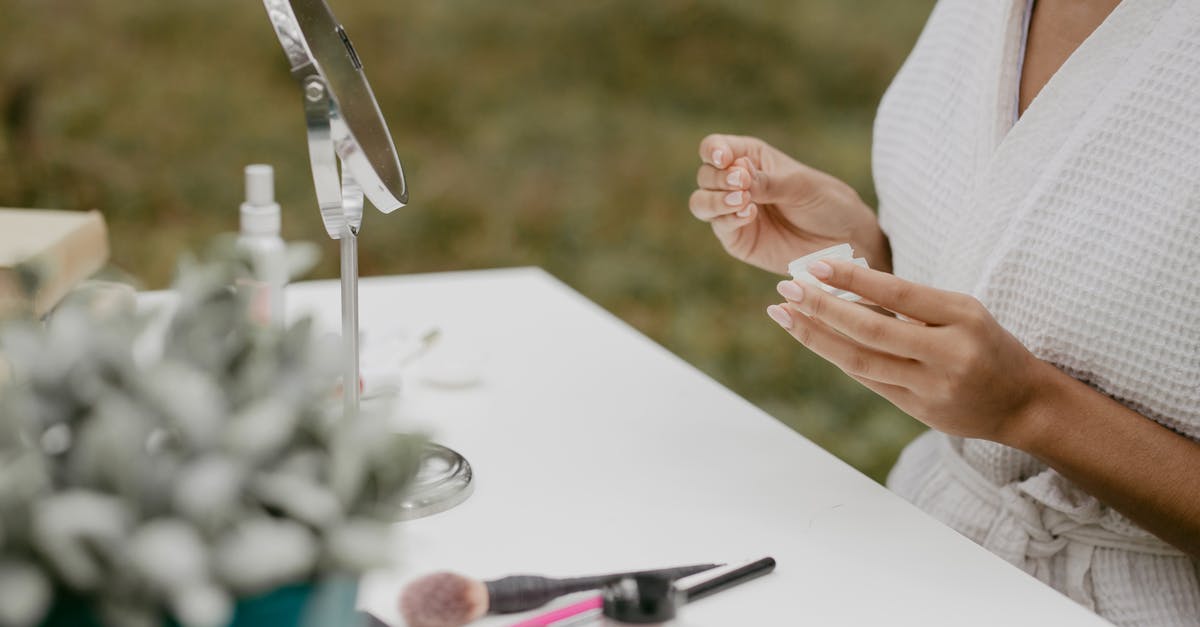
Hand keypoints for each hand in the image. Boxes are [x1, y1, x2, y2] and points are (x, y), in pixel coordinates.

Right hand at [690, 134, 888, 273]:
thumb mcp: (800, 185)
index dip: (713, 151)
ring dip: (715, 200)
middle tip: (742, 183)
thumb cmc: (826, 203)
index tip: (725, 159)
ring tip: (742, 201)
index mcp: (750, 158)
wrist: (844, 240)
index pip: (716, 148)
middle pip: (705, 175)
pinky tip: (748, 214)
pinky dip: (728, 219)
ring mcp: (732, 212)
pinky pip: (719, 226)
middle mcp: (736, 184)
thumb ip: (766, 181)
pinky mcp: (736, 238)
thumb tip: (736, 177)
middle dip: (719, 178)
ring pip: (701, 202)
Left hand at [765, 259, 1050, 446]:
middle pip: (871, 330)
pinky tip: (813, 337)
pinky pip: (868, 380)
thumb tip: (845, 288)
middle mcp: (949, 352)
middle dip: (821, 309)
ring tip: (784, 314)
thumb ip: (912, 305)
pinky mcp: (920, 411)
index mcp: (962, 316)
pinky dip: (838, 356)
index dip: (853, 281)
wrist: (1022, 403)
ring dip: (816, 336)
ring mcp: (933, 386)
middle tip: (786, 289)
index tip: (814, 266)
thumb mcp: (962, 313)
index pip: (898, 293)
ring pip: (861, 361)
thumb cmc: (986, 344)